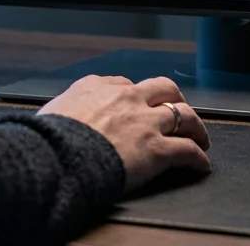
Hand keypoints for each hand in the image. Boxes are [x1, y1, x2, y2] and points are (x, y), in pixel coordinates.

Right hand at [38, 75, 209, 191]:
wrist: (57, 156)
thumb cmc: (48, 139)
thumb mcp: (51, 111)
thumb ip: (65, 109)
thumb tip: (57, 117)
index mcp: (98, 86)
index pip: (126, 84)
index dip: (136, 95)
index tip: (138, 104)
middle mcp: (127, 98)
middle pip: (163, 88)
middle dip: (174, 98)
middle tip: (178, 110)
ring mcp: (145, 122)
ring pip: (184, 115)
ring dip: (195, 126)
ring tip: (200, 137)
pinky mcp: (157, 149)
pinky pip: (187, 151)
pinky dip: (198, 158)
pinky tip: (201, 165)